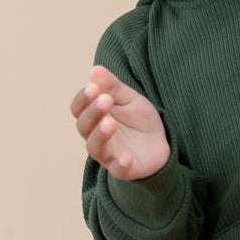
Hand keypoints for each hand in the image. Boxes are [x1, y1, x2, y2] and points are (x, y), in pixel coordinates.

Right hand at [71, 64, 171, 180]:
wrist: (160, 143)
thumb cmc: (138, 120)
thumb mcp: (129, 98)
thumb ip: (112, 86)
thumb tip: (94, 70)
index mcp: (94, 118)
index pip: (78, 109)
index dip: (83, 99)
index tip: (93, 87)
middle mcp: (95, 136)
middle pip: (84, 127)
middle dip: (92, 113)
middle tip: (105, 100)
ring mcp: (109, 154)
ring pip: (95, 148)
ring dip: (100, 135)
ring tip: (110, 123)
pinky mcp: (124, 169)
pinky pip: (117, 169)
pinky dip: (120, 164)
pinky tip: (126, 157)